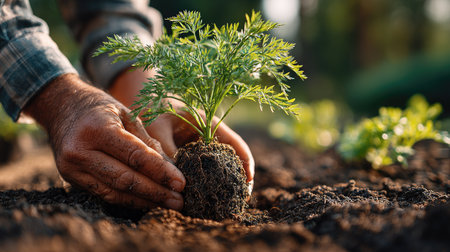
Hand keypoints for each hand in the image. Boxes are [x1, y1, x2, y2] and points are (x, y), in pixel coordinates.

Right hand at [24, 74, 184, 209]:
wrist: (62, 107)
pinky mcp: (71, 178)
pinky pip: (105, 194)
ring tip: (169, 204)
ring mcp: (72, 168)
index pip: (135, 156)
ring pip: (115, 192)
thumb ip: (147, 141)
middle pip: (125, 179)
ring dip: (145, 200)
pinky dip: (128, 199)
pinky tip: (148, 201)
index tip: (181, 183)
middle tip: (180, 200)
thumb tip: (171, 169)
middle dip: (156, 192)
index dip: (160, 172)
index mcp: (97, 128)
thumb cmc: (101, 108)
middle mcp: (80, 151)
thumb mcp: (127, 114)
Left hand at [111, 69, 254, 191]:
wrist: (144, 106)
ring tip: (227, 204)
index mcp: (208, 124)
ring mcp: (203, 148)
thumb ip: (167, 152)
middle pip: (234, 158)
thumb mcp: (157, 130)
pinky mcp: (194, 159)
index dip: (246, 161)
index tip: (249, 180)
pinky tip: (205, 200)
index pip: (235, 143)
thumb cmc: (151, 113)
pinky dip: (209, 185)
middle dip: (240, 178)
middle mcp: (210, 137)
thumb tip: (178, 181)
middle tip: (241, 199)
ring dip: (226, 184)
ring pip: (221, 167)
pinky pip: (207, 172)